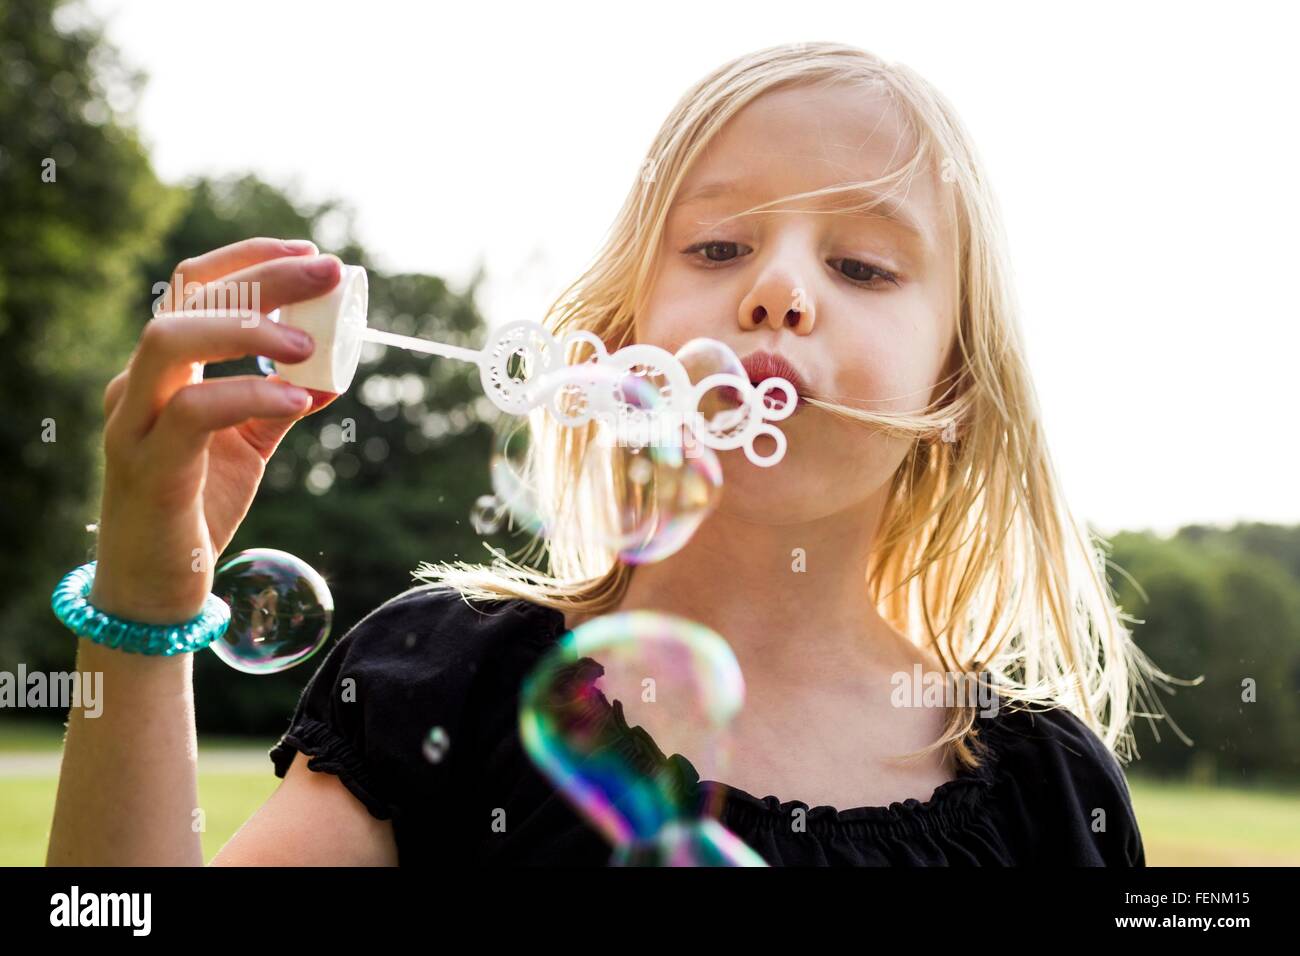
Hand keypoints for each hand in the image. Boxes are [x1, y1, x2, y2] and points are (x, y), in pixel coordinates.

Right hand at [89, 237, 342, 623]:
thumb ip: (277, 406)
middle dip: (264, 277)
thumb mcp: (246, 448)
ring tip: (308, 344)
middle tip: (328, 272)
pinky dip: (251, 394)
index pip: (196, 287)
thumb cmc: (196, 510)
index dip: (252, 259)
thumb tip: (328, 376)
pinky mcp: (150, 466)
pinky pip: (196, 411)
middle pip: (190, 299)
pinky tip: (299, 399)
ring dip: (246, 328)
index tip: (312, 254)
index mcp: (163, 372)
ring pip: (170, 339)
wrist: (156, 590)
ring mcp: (137, 423)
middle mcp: (139, 385)